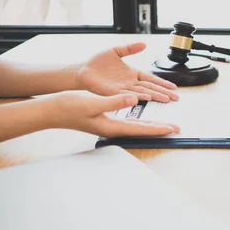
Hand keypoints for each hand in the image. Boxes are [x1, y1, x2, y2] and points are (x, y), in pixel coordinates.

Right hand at [49, 92, 179, 136]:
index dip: (157, 129)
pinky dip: (138, 119)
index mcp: (111, 126)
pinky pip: (127, 120)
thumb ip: (114, 102)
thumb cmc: (69, 108)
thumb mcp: (92, 103)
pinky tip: (142, 118)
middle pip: (141, 130)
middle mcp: (112, 128)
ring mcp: (108, 125)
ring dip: (151, 125)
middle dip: (159, 129)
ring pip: (135, 125)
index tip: (172, 129)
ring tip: (164, 125)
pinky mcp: (104, 119)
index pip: (140, 129)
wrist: (53, 111)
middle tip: (176, 129)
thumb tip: (134, 99)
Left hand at [75, 43, 178, 102]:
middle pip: (150, 87)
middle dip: (163, 92)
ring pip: (142, 92)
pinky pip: (127, 95)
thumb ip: (130, 48)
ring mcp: (122, 89)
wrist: (82, 70)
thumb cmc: (97, 62)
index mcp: (132, 73)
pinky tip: (145, 98)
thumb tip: (144, 44)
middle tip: (175, 98)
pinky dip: (137, 96)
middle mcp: (129, 83)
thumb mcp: (115, 51)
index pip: (151, 79)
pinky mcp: (113, 92)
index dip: (162, 83)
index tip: (173, 87)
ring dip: (154, 96)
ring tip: (165, 99)